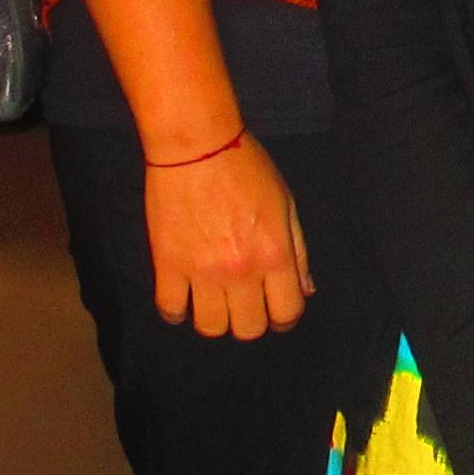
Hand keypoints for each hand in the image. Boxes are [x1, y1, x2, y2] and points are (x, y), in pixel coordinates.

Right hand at [144, 137, 310, 339]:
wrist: (196, 145)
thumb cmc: (247, 168)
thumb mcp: (286, 204)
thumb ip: (298, 252)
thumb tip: (306, 290)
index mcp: (275, 255)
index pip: (287, 313)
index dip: (284, 318)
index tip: (275, 312)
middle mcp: (241, 271)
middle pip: (248, 329)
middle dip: (250, 321)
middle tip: (243, 304)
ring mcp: (202, 271)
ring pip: (210, 327)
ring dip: (215, 320)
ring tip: (213, 301)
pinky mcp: (167, 265)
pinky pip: (170, 310)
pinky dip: (176, 312)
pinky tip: (182, 299)